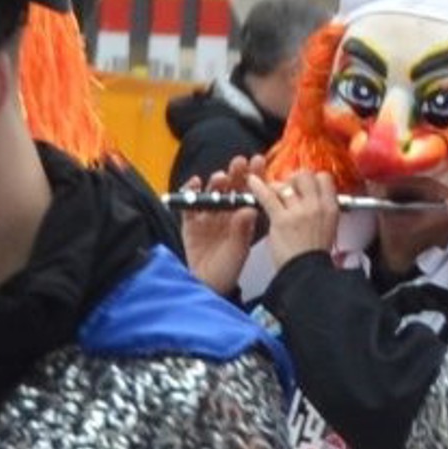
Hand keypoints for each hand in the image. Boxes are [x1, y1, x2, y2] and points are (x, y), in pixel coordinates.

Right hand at [179, 160, 261, 294]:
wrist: (207, 286)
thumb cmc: (227, 270)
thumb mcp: (239, 250)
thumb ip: (242, 230)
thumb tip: (249, 209)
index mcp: (241, 217)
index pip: (249, 192)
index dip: (254, 176)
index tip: (258, 161)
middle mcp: (225, 213)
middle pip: (230, 188)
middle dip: (235, 173)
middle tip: (240, 162)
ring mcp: (207, 217)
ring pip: (211, 193)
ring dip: (216, 183)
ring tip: (221, 177)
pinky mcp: (189, 222)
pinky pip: (188, 204)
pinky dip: (190, 192)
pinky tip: (195, 183)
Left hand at [245, 167, 341, 270]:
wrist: (307, 273)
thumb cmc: (314, 257)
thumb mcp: (329, 230)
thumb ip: (322, 212)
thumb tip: (314, 198)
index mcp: (331, 208)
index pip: (324, 178)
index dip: (312, 178)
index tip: (305, 183)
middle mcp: (316, 206)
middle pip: (304, 176)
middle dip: (293, 179)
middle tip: (287, 186)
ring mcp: (299, 211)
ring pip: (286, 184)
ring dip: (276, 186)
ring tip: (272, 191)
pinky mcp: (281, 219)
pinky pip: (268, 196)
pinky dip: (258, 187)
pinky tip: (252, 181)